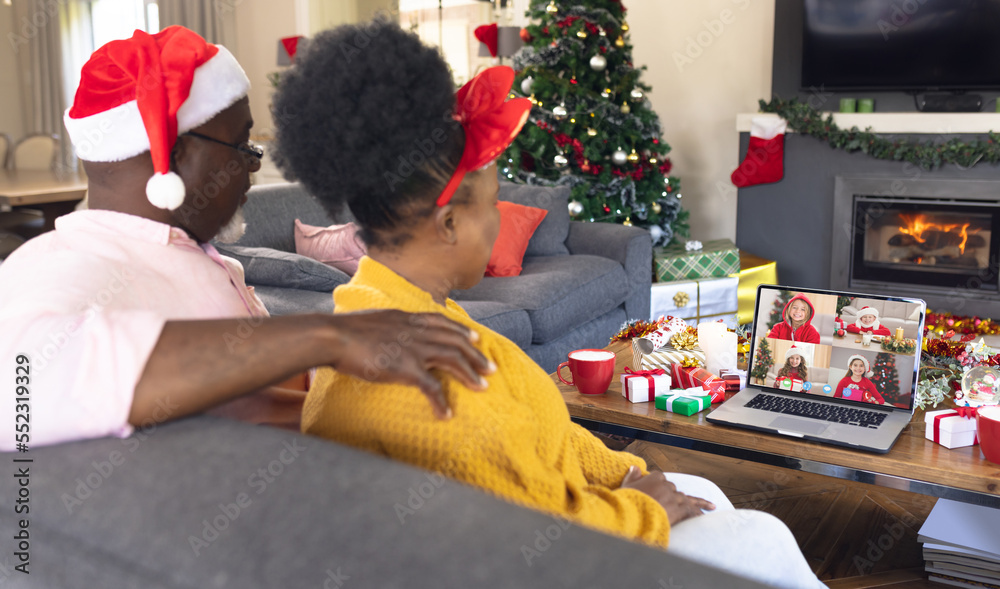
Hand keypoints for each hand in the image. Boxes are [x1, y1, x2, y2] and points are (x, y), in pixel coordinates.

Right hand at [328, 310, 494, 418]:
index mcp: (406, 318)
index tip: (476, 337)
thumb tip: (384, 331)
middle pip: (455, 341)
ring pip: (452, 360)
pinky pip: (431, 388)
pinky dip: (441, 402)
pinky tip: (446, 414)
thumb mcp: (371, 321)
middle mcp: (415, 331)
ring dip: (470, 374)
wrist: (333, 337)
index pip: (441, 321)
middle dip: (476, 355)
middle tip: (491, 368)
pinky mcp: (406, 369)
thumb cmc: (343, 331)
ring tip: (482, 387)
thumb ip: (385, 326)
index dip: (461, 329)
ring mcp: (413, 349)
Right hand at [620, 466, 714, 525]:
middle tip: (682, 504)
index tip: (662, 491)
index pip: (661, 479)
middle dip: (677, 497)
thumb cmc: (627, 501)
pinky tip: (704, 515)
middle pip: (674, 490)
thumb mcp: (626, 486)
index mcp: (654, 478)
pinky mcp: (678, 509)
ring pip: (687, 499)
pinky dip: (698, 512)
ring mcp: (673, 497)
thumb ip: (632, 477)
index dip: (662, 486)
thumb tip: (635, 468)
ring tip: (710, 506)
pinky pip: (690, 510)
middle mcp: (666, 486)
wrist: (633, 513)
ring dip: (698, 503)